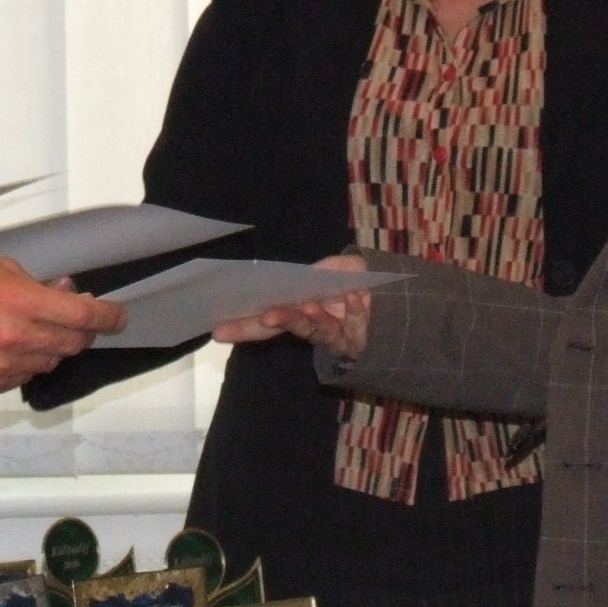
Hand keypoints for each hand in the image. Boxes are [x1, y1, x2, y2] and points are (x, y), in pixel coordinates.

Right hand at [0, 259, 125, 392]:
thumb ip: (40, 285)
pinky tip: (9, 347)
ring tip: (31, 330)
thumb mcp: (0, 269)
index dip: (109, 317)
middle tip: (76, 320)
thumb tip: (68, 293)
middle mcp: (18, 339)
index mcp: (22, 303)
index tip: (119, 317)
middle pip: (74, 343)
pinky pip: (26, 376)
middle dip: (82, 331)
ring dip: (52, 346)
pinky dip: (27, 362)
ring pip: (52, 361)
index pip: (83, 317)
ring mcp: (5, 366)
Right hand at [212, 254, 371, 358]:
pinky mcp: (358, 338)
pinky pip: (355, 326)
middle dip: (279, 322)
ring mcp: (335, 335)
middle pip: (289, 329)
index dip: (242, 327)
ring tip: (310, 306)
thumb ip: (319, 271)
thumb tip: (306, 276)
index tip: (218, 331)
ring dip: (314, 318)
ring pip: (320, 332)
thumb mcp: (335, 268)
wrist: (389, 296)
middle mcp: (313, 326)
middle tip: (267, 317)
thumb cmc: (352, 282)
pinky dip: (354, 310)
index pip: (265, 322)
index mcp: (298, 310)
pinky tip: (352, 295)